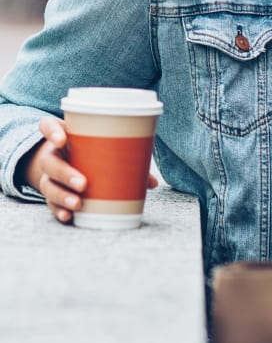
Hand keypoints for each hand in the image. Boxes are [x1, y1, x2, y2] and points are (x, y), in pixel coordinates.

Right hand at [22, 117, 157, 223]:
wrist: (66, 163)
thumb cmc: (90, 151)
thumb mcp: (102, 148)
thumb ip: (126, 159)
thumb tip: (153, 182)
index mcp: (64, 135)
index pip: (48, 126)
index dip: (52, 131)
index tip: (62, 139)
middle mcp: (52, 154)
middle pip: (50, 161)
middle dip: (65, 173)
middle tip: (83, 183)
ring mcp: (49, 175)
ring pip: (48, 184)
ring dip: (62, 195)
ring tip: (78, 203)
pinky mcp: (51, 193)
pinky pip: (50, 203)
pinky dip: (59, 210)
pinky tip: (69, 216)